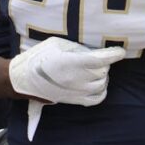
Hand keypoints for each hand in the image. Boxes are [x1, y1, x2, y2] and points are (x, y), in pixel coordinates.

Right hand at [8, 37, 125, 106]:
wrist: (24, 79)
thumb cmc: (38, 57)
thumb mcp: (56, 44)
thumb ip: (76, 48)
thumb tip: (92, 52)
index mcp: (70, 62)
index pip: (99, 60)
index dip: (112, 55)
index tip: (120, 52)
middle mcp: (76, 79)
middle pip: (101, 71)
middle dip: (103, 63)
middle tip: (96, 58)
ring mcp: (76, 91)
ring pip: (102, 83)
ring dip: (102, 75)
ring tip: (96, 69)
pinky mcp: (75, 100)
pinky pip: (97, 98)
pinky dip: (102, 91)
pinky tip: (99, 84)